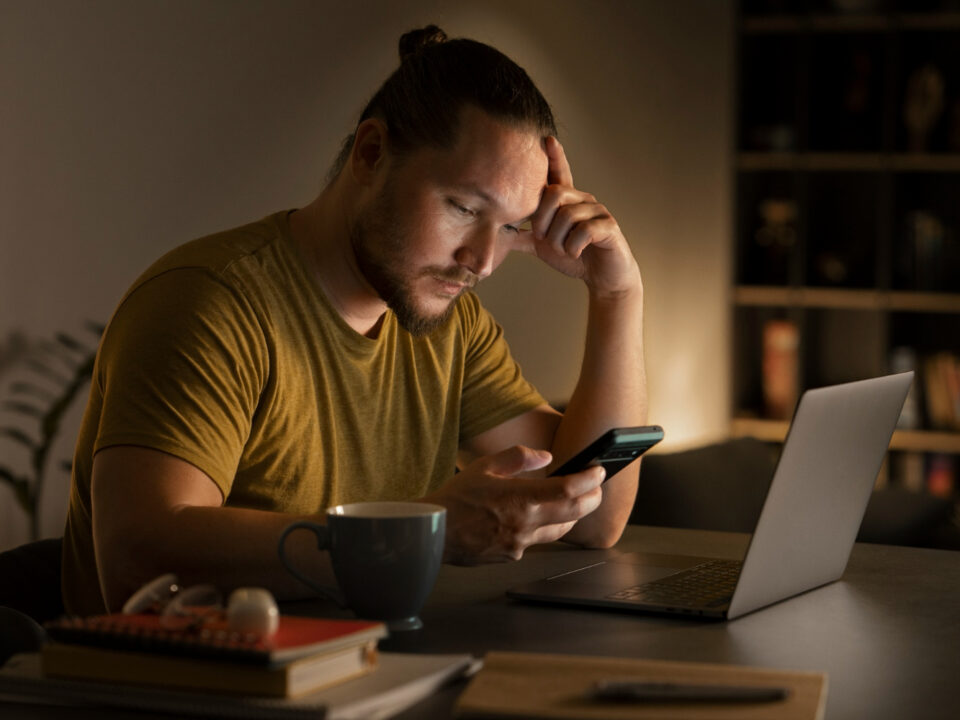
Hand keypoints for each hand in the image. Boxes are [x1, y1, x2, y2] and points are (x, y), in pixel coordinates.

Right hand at [423, 445, 605, 563]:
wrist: (434, 532)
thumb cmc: (455, 498)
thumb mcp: (485, 466)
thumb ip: (519, 457)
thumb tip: (546, 457)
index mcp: (519, 498)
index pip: (568, 490)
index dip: (589, 479)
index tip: (598, 471)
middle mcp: (525, 523)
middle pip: (575, 513)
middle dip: (592, 498)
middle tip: (596, 486)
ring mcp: (521, 543)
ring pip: (561, 529)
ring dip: (573, 514)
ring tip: (574, 500)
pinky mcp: (513, 555)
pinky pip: (538, 540)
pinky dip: (544, 526)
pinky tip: (537, 516)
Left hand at [517, 137, 640, 298]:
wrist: (602, 277)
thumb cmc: (575, 256)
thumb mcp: (543, 246)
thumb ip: (523, 237)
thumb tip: (497, 232)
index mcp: (567, 201)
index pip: (559, 174)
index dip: (554, 157)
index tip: (547, 139)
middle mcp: (583, 200)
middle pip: (555, 193)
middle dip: (541, 219)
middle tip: (541, 237)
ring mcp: (597, 212)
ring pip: (567, 215)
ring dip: (558, 239)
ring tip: (562, 250)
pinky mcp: (609, 227)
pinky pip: (584, 230)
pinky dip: (573, 247)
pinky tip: (575, 253)